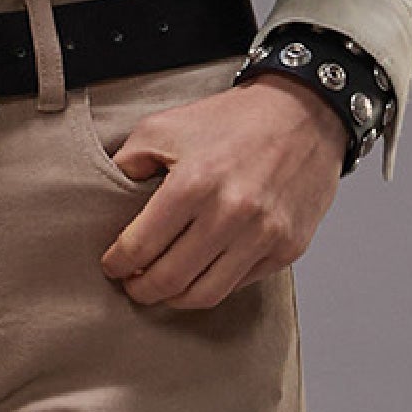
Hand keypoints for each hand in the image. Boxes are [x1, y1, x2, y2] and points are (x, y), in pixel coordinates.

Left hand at [98, 75, 343, 308]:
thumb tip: (106, 199)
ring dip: (175, 299)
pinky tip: (200, 272)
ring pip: (205, 294)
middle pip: (169, 279)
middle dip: (140, 289)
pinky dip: (213, 285)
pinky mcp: (288, 247)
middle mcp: (231, 213)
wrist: (305, 113)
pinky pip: (240, 284)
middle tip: (132, 285)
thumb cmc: (234, 120)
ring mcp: (264, 234)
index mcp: (194, 183)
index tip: (112, 265)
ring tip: (163, 288)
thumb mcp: (166, 126)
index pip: (140, 247)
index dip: (118, 264)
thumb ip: (129, 162)